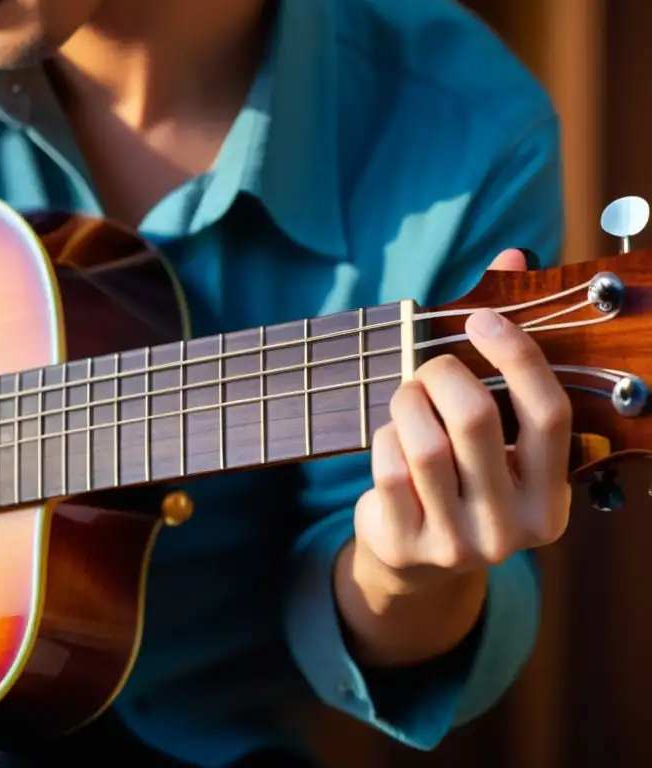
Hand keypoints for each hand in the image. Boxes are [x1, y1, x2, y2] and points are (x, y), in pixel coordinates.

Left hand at [354, 249, 571, 593]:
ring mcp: (460, 544)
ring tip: (407, 398)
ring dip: (406, 401)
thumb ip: (506, 355)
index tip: (481, 317)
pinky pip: (388, 466)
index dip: (516, 355)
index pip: (548, 414)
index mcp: (550, 496)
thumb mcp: (494, 432)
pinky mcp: (408, 546)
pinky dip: (384, 437)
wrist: (416, 561)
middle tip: (429, 368)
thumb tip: (512, 256)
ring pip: (424, 441)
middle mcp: (515, 528)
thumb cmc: (460, 476)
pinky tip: (391, 439)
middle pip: (474, 417)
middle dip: (440, 374)